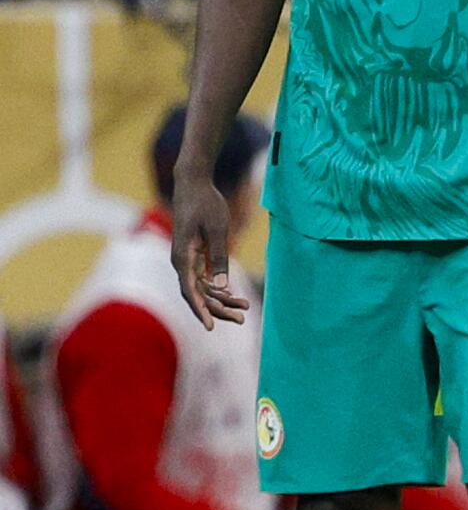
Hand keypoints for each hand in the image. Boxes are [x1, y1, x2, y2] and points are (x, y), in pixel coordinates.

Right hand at [170, 173, 246, 329]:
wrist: (193, 183)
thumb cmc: (205, 203)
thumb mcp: (218, 228)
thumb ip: (218, 256)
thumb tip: (221, 285)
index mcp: (182, 257)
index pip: (190, 291)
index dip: (201, 310)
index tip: (211, 327)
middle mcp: (180, 262)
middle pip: (197, 294)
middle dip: (217, 309)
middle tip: (241, 319)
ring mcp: (185, 260)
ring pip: (202, 288)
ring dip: (221, 299)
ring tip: (245, 308)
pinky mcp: (192, 255)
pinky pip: (203, 277)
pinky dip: (217, 286)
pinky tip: (232, 295)